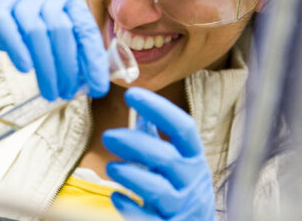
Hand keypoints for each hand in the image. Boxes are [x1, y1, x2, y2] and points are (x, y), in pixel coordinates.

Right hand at [0, 0, 108, 99]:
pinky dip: (19, 51)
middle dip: (68, 67)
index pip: (84, 27)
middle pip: (61, 30)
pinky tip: (25, 70)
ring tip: (51, 92)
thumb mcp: (45, 33)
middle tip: (68, 94)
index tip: (98, 87)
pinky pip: (9, 29)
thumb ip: (69, 47)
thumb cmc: (15, 28)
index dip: (93, 59)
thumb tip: (93, 79)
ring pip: (37, 31)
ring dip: (46, 67)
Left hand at [103, 87, 214, 219]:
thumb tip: (143, 108)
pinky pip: (147, 218)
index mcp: (194, 159)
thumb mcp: (177, 164)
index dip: (159, 108)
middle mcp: (192, 182)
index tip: (131, 93)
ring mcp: (181, 208)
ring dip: (131, 175)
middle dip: (135, 144)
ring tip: (110, 166)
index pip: (183, 127)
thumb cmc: (181, 192)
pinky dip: (129, 206)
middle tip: (107, 135)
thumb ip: (158, 139)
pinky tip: (116, 196)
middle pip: (166, 158)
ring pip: (158, 190)